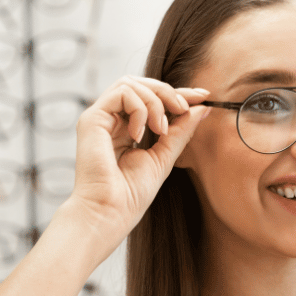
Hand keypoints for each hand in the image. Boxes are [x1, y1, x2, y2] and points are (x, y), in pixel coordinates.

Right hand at [67, 76, 210, 245]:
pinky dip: (140, 108)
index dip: (178, 93)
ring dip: (155, 102)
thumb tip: (202, 108)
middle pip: (141, 84)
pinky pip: (122, 92)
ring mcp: (100, 118)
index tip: (203, 96)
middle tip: (184, 108)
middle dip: (168, 91)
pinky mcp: (92, 118)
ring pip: (131, 83)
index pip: (152, 99)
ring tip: (161, 130)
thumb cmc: (131, 195)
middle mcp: (111, 120)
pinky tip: (140, 134)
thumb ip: (181, 131)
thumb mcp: (165, 157)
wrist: (110, 212)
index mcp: (126, 129)